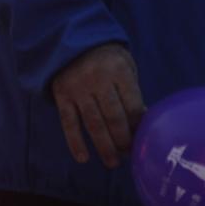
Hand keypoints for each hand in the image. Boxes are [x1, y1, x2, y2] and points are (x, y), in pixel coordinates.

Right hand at [49, 43, 144, 168]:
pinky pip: (68, 123)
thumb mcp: (125, 66)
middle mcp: (98, 80)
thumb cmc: (107, 59)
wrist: (72, 42)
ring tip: (112, 163)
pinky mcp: (62, 96)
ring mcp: (78, 89)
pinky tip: (83, 158)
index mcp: (119, 70)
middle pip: (113, 118)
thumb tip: (141, 121)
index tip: (142, 139)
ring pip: (93, 124)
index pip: (132, 105)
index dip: (138, 125)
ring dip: (104, 147)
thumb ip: (132, 91)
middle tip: (128, 156)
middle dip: (123, 141)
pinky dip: (75, 142)